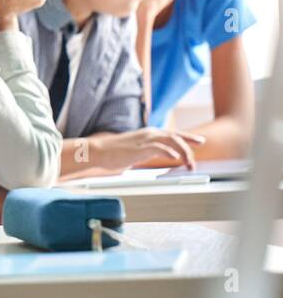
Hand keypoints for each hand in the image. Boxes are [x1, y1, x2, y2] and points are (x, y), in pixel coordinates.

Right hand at [84, 128, 205, 172]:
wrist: (97, 151)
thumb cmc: (112, 153)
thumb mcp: (134, 150)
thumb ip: (145, 151)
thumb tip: (151, 156)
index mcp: (148, 134)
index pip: (172, 134)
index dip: (187, 137)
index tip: (199, 141)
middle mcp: (149, 134)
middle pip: (176, 136)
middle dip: (190, 145)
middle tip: (197, 156)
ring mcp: (145, 140)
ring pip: (171, 141)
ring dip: (183, 152)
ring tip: (189, 163)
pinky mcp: (140, 148)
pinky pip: (159, 148)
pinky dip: (169, 152)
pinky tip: (175, 158)